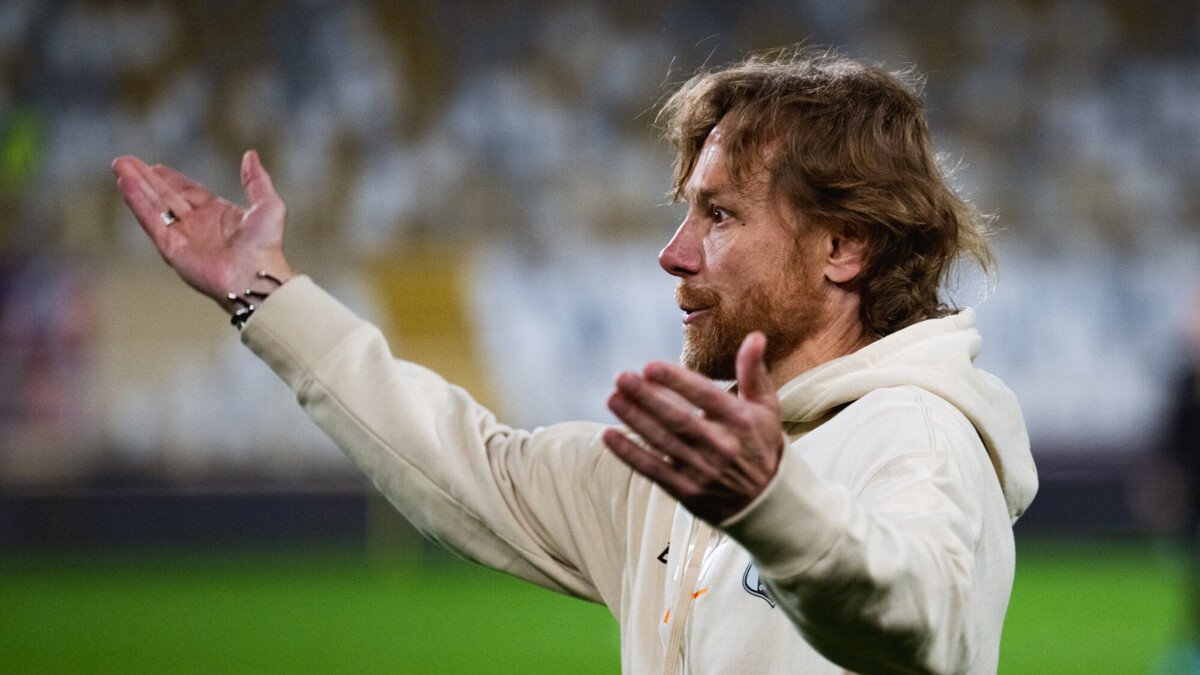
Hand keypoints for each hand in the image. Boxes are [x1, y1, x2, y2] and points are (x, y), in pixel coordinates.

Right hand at [112, 150, 294, 311]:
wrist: (255, 276)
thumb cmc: (266, 246)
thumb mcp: (268, 205)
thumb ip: (256, 180)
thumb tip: (250, 155)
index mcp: (217, 214)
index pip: (187, 192)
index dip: (170, 179)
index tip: (154, 166)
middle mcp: (197, 225)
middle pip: (165, 196)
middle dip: (145, 178)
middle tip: (124, 161)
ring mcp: (182, 237)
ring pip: (154, 205)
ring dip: (136, 185)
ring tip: (119, 166)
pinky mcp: (171, 248)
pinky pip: (151, 221)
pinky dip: (138, 202)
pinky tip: (126, 184)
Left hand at [602, 332, 783, 522]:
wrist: (767, 502)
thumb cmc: (761, 444)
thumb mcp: (766, 407)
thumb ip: (753, 371)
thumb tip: (755, 335)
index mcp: (739, 420)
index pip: (704, 396)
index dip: (677, 381)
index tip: (650, 366)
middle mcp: (721, 445)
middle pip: (678, 418)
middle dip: (647, 398)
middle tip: (622, 377)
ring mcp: (703, 470)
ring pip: (662, 442)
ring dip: (634, 420)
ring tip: (612, 398)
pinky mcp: (686, 490)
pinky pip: (653, 470)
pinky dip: (630, 454)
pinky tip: (608, 436)